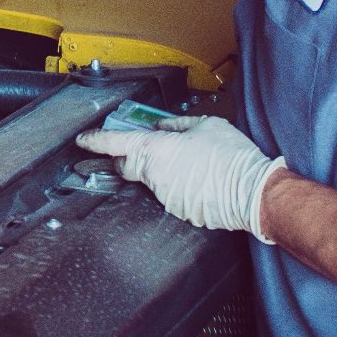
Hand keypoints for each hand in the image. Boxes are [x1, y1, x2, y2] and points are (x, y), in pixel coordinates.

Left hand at [76, 116, 286, 241]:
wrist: (254, 191)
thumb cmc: (232, 155)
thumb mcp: (206, 125)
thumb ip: (177, 125)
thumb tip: (162, 127)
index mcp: (156, 149)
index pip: (115, 144)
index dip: (95, 141)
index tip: (83, 141)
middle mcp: (154, 175)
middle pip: (127, 166)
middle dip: (127, 158)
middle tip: (142, 151)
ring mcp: (165, 196)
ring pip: (152, 181)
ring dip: (162, 173)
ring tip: (192, 164)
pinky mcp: (179, 211)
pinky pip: (171, 196)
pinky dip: (180, 187)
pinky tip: (200, 180)